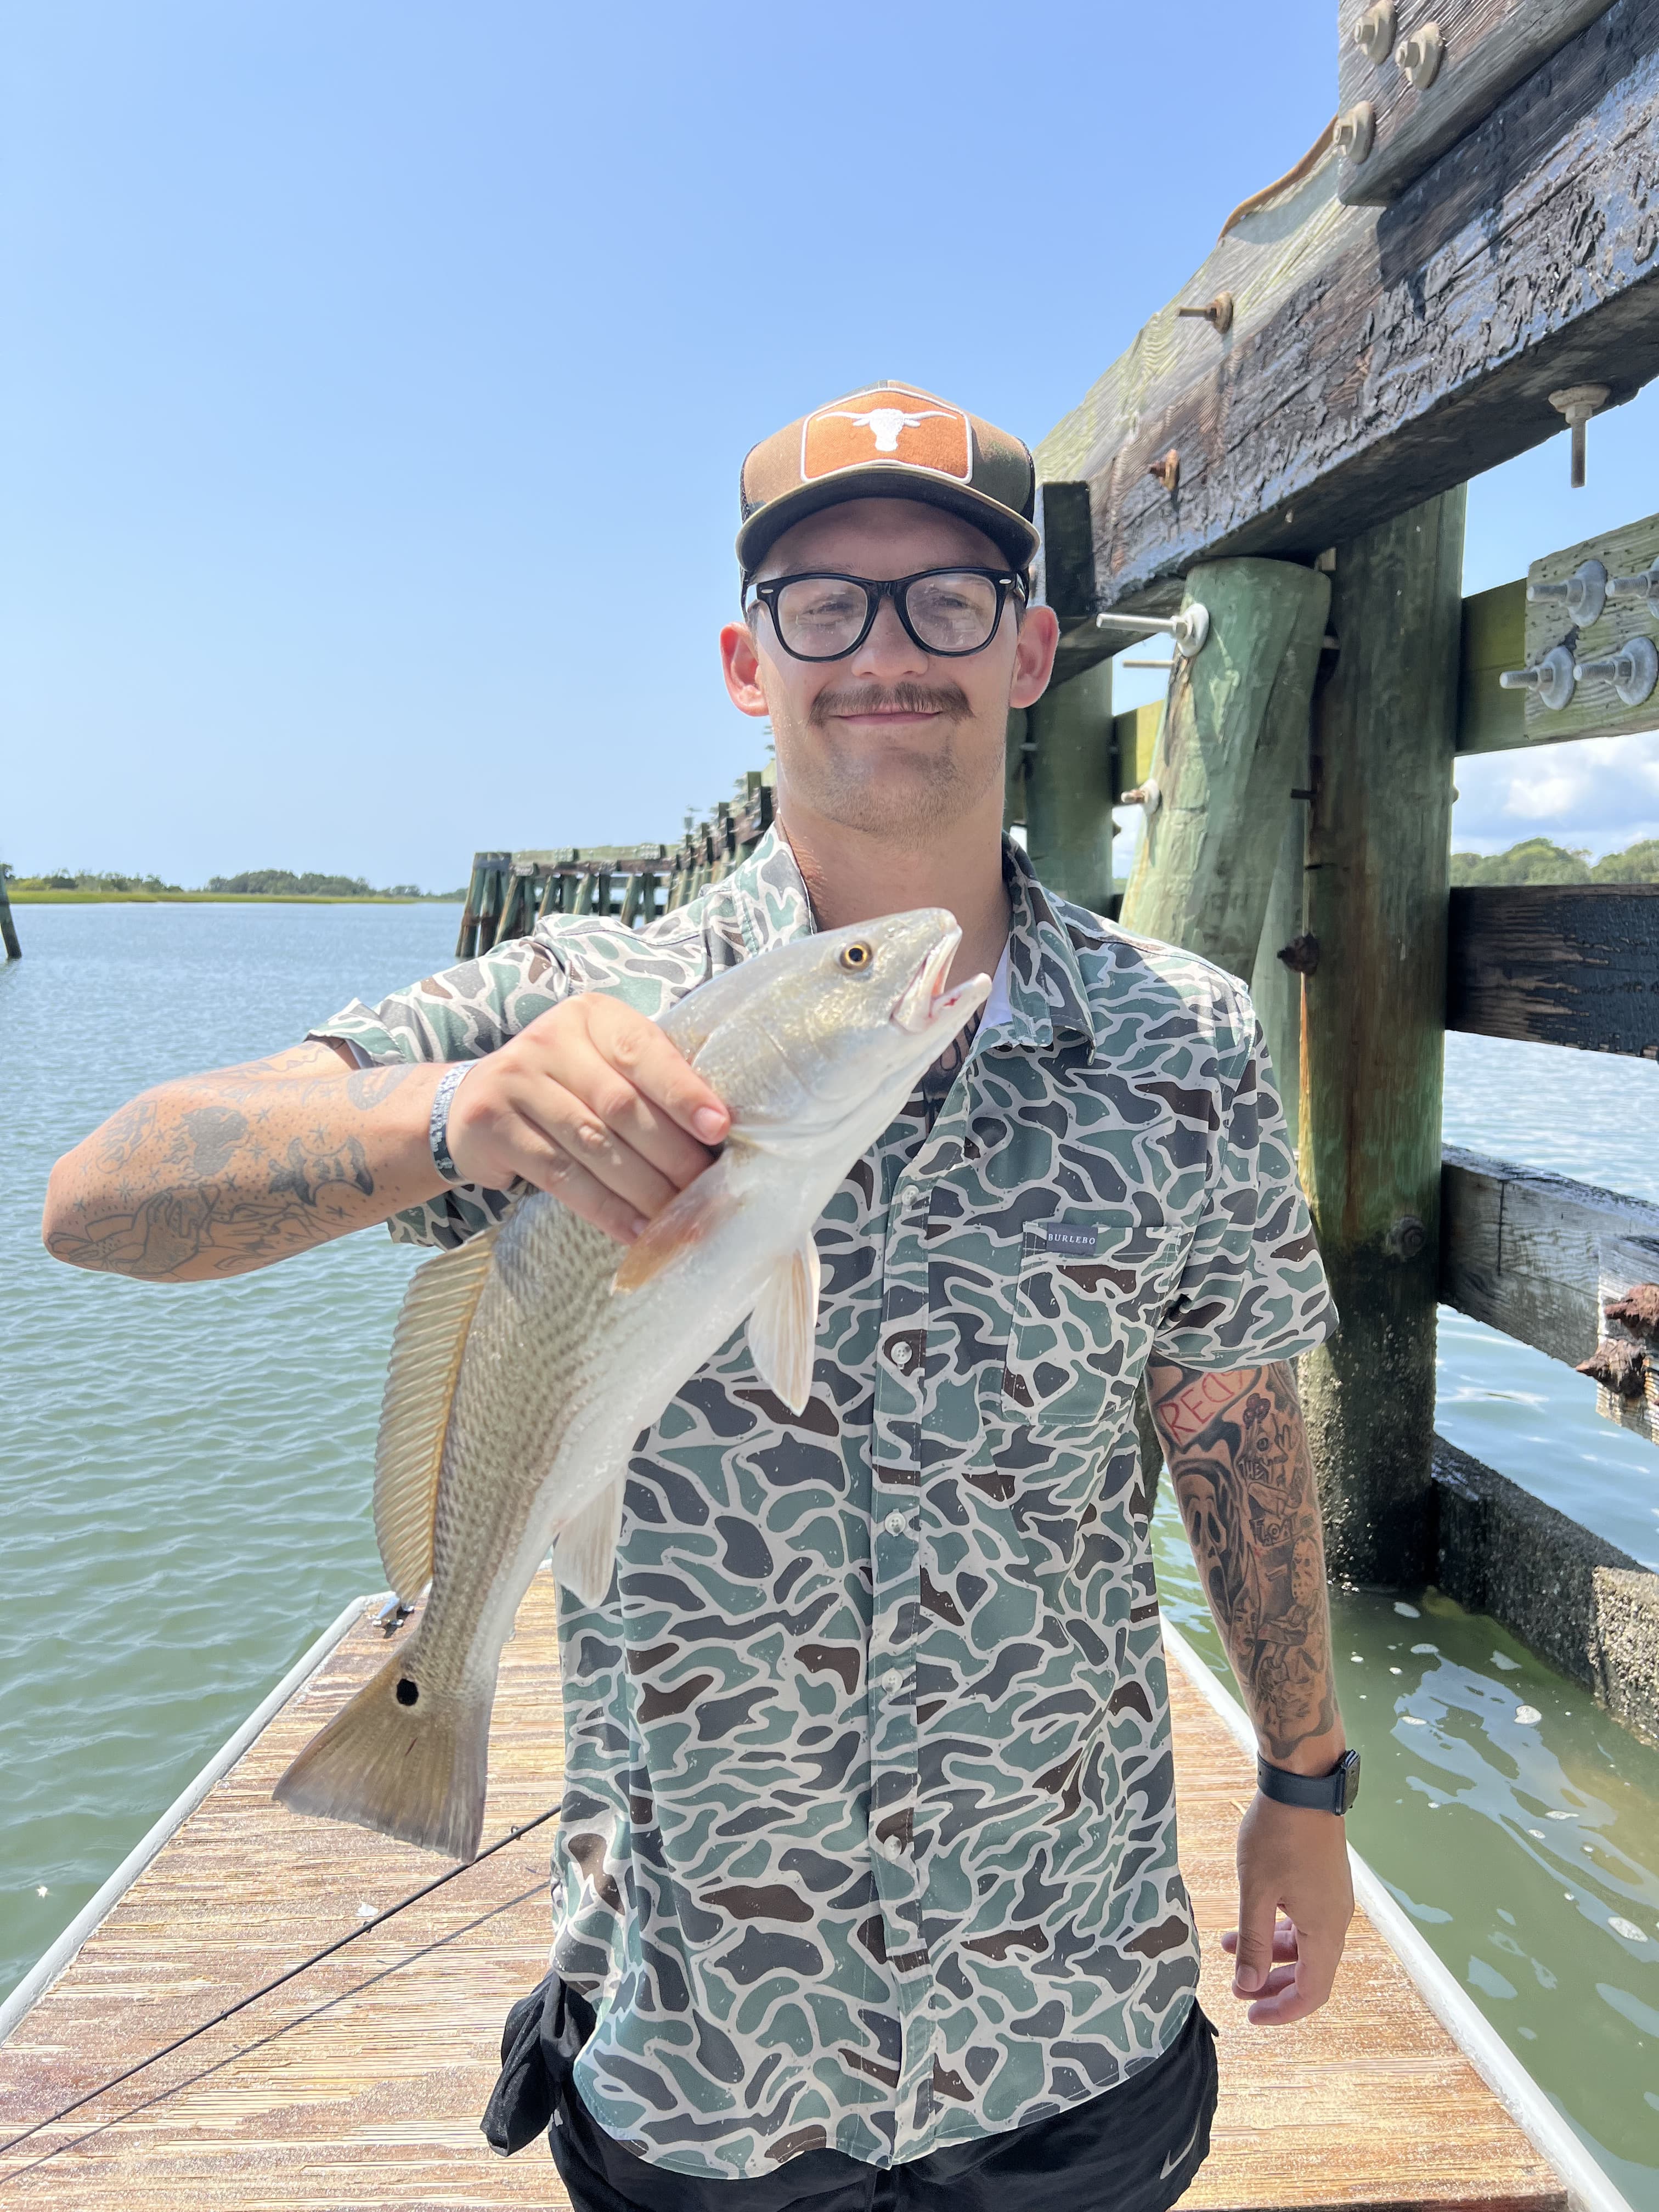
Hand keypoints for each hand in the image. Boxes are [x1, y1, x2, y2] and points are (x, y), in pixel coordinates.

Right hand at [445, 996, 729, 1243]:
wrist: (472, 1104)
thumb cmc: (566, 1086)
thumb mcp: (604, 1065)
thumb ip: (651, 1084)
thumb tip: (717, 1133)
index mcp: (592, 1016)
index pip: (643, 1051)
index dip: (683, 1092)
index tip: (719, 1128)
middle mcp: (550, 1039)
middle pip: (621, 1104)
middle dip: (670, 1154)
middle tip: (706, 1191)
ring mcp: (515, 1080)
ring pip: (593, 1143)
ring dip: (642, 1189)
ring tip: (678, 1218)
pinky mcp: (491, 1125)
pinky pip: (560, 1175)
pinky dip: (604, 1208)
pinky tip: (634, 1229)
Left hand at [1221, 1792, 1352, 2024]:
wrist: (1303, 1783)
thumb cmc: (1278, 1834)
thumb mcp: (1256, 1891)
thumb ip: (1252, 1941)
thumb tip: (1247, 1985)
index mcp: (1325, 1930)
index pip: (1312, 1992)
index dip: (1282, 2010)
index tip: (1251, 2016)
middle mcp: (1336, 1919)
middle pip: (1309, 1972)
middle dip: (1272, 1985)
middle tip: (1238, 1992)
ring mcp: (1331, 1899)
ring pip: (1304, 1945)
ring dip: (1270, 1954)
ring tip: (1230, 1951)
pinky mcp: (1323, 1881)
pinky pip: (1303, 1920)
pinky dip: (1276, 1929)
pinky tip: (1245, 1923)